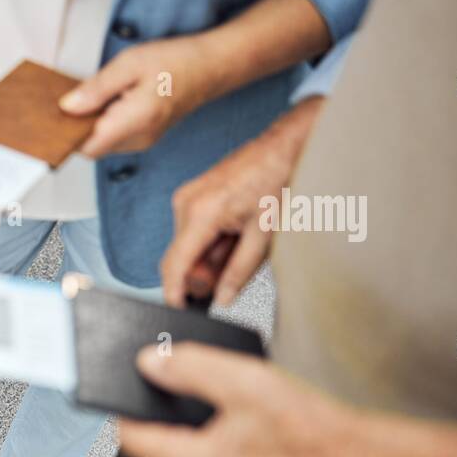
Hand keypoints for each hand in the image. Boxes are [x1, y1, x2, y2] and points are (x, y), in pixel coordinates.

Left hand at [58, 36, 220, 157]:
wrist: (211, 67)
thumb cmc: (176, 62)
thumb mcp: (129, 64)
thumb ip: (97, 88)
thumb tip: (68, 107)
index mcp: (135, 121)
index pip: (86, 145)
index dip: (65, 137)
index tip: (48, 123)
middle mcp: (138, 139)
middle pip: (91, 146)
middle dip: (74, 128)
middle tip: (61, 103)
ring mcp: (142, 141)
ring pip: (102, 142)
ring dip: (89, 124)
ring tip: (83, 97)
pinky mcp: (143, 137)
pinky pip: (114, 136)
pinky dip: (102, 122)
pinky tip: (100, 102)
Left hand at [117, 343, 357, 456]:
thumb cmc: (308, 429)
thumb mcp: (241, 382)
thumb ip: (187, 368)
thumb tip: (148, 362)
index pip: (131, 436)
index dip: (129, 404)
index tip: (139, 380)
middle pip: (154, 444)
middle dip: (163, 411)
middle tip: (185, 380)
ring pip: (179, 452)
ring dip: (188, 423)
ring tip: (218, 399)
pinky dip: (209, 438)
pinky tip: (235, 419)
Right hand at [161, 96, 323, 308]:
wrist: (283, 148)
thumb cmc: (278, 181)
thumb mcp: (264, 235)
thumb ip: (239, 272)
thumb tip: (222, 298)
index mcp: (201, 213)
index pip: (174, 265)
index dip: (174, 293)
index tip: (180, 309)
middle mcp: (185, 203)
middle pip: (178, 258)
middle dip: (200, 274)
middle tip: (230, 275)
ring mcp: (186, 197)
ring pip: (185, 247)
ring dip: (207, 257)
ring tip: (240, 246)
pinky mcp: (191, 196)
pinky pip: (190, 231)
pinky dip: (208, 242)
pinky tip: (232, 235)